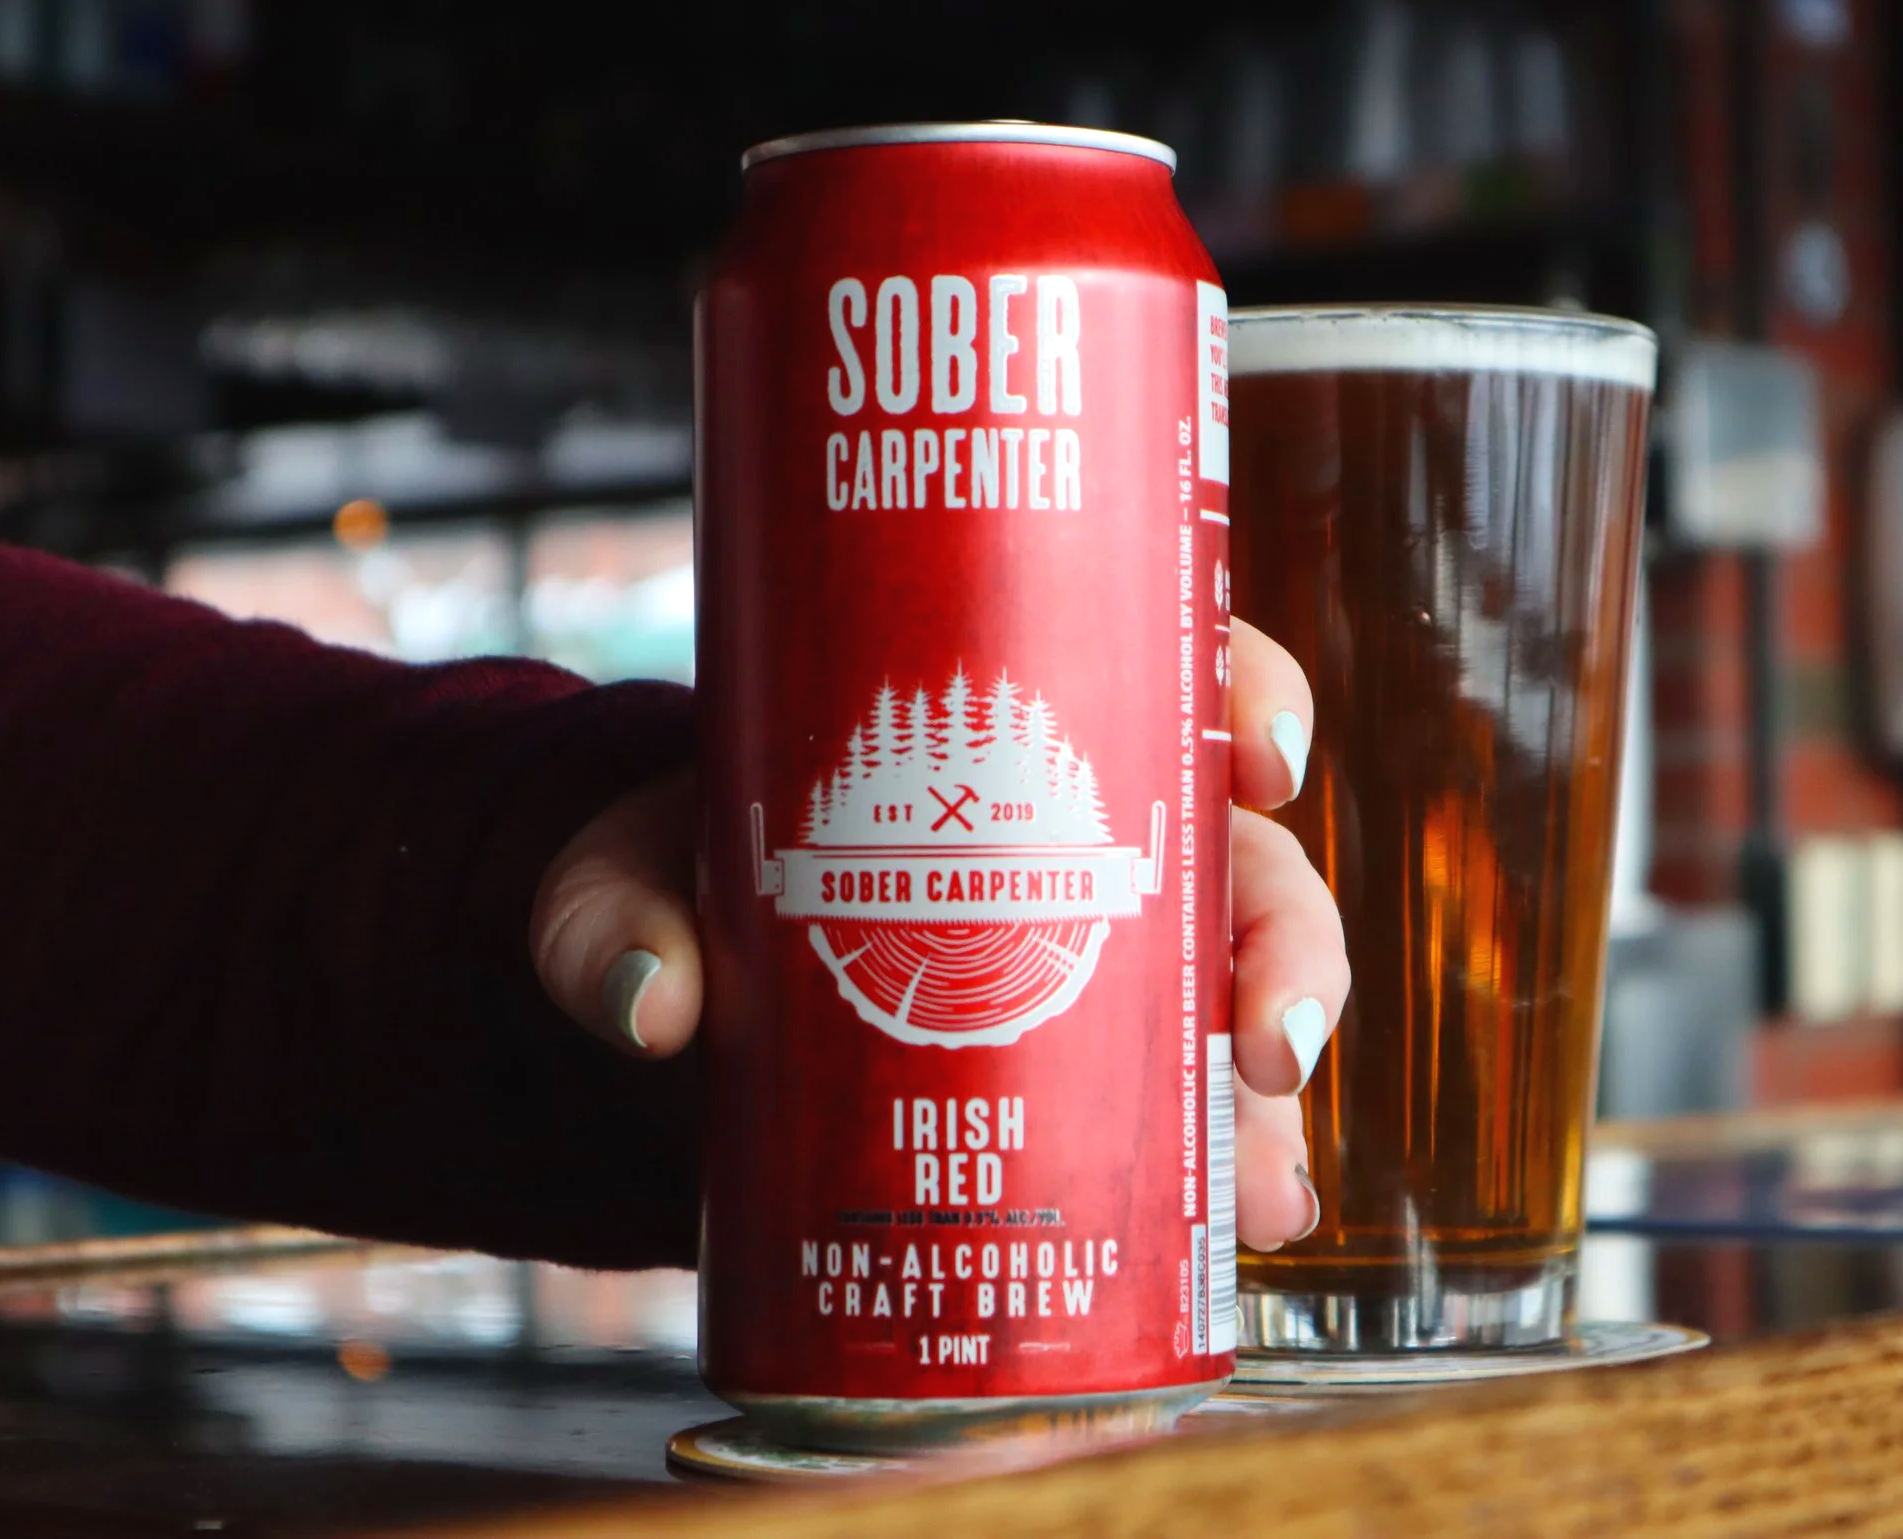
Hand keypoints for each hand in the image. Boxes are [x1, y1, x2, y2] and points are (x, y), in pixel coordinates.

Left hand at [530, 618, 1348, 1250]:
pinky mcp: (1084, 1084)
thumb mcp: (629, 873)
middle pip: (1241, 860)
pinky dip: (1228, 1172)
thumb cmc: (676, 891)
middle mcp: (1083, 848)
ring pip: (1236, 1001)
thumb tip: (647, 1001)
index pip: (1166, 674)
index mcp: (1010, 738)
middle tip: (1267, 1034)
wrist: (674, 1020)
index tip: (1265, 754)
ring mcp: (1097, 971)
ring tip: (1259, 1189)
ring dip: (1274, 1096)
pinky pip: (1189, 1117)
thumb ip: (613, 912)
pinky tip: (1243, 1228)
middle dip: (1289, 944)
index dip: (1250, 695)